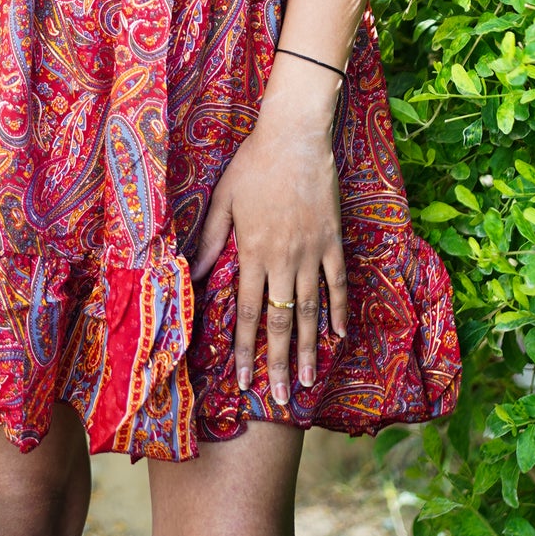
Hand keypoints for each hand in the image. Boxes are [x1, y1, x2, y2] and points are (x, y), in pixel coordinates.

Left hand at [189, 107, 346, 405]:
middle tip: (278, 398)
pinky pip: (337, 281)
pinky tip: (339, 334)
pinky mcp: (333, 239)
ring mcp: (311, 252)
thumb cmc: (254, 163)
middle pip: (281, 322)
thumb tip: (195, 272)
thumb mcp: (223, 199)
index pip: (249, 312)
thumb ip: (212, 239)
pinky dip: (339, 309)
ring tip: (306, 379)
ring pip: (310, 309)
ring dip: (308, 347)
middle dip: (278, 363)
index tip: (244, 381)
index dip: (246, 350)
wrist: (295, 136)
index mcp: (253, 252)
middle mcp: (283, 259)